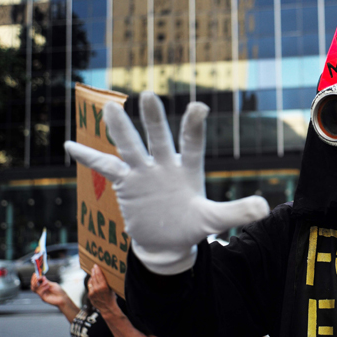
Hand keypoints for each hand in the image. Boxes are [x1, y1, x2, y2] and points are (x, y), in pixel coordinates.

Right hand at [31, 274, 67, 306]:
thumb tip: (42, 276)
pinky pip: (39, 292)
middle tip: (37, 277)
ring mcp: (42, 294)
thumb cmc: (59, 292)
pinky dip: (43, 288)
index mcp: (44, 286)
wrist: (63, 298)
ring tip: (46, 282)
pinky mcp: (43, 298)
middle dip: (34, 281)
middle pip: (33, 286)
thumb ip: (47, 281)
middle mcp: (41, 290)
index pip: (36, 282)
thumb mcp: (53, 285)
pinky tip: (47, 286)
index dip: (35, 278)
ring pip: (35, 289)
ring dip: (39, 284)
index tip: (35, 274)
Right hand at [64, 92, 269, 273]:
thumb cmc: (192, 226)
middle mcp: (165, 164)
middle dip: (154, 119)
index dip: (194, 126)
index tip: (199, 105)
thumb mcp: (215, 221)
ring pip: (131, 146)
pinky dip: (89, 158)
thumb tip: (265, 208)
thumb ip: (237, 212)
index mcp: (189, 169)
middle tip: (148, 95)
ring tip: (110, 108)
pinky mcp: (126, 184)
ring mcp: (144, 172)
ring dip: (121, 130)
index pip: (192, 143)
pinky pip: (105, 168)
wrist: (167, 242)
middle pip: (160, 138)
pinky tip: (70, 144)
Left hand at [87, 265, 117, 314]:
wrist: (107, 308)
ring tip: (93, 272)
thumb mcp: (111, 288)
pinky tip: (92, 280)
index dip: (97, 269)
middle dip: (94, 271)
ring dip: (92, 276)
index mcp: (104, 287)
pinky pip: (89, 286)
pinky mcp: (89, 295)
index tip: (96, 265)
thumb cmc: (111, 297)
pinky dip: (91, 282)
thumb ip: (107, 282)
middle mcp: (97, 289)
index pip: (99, 275)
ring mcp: (92, 293)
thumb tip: (104, 274)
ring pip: (91, 281)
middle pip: (94, 277)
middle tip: (94, 267)